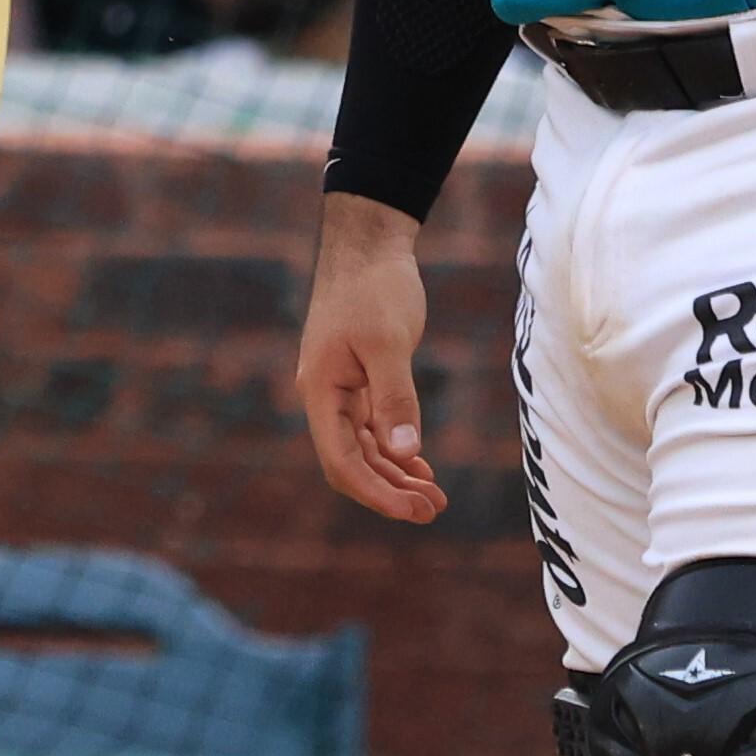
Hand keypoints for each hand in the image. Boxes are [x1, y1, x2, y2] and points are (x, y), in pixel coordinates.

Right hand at [298, 196, 442, 522]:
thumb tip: (405, 454)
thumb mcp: (388, 342)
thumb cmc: (374, 286)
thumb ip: (395, 398)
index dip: (375, 492)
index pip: (341, 461)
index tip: (411, 511)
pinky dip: (397, 451)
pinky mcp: (361, 380)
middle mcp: (325, 397)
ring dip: (396, 476)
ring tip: (434, 499)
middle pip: (351, 463)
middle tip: (432, 512)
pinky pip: (374, 429)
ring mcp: (342, 390)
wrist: (368, 244)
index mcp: (321, 391)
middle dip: (388, 491)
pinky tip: (422, 467)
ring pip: (365, 450)